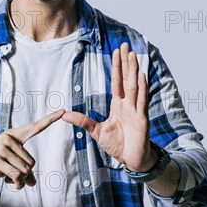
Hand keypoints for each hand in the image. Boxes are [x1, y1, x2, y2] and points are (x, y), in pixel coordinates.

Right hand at [0, 109, 64, 188]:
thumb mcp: (6, 164)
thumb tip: (32, 183)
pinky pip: (17, 176)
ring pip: (25, 170)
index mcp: (13, 135)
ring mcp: (3, 149)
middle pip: (32, 162)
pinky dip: (16, 184)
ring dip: (19, 180)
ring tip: (8, 178)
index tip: (63, 111)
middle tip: (11, 175)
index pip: (35, 127)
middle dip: (24, 174)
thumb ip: (22, 171)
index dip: (50, 120)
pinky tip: (10, 183)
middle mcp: (9, 139)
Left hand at [62, 42, 156, 171]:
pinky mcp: (142, 119)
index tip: (116, 51)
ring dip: (134, 70)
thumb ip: (82, 121)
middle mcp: (128, 104)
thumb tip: (63, 114)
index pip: (117, 82)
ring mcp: (136, 110)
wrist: (131, 160)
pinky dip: (142, 89)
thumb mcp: (96, 131)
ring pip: (134, 86)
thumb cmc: (117, 145)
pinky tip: (142, 76)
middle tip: (125, 45)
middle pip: (127, 79)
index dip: (117, 67)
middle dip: (126, 62)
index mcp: (119, 105)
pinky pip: (142, 101)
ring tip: (133, 55)